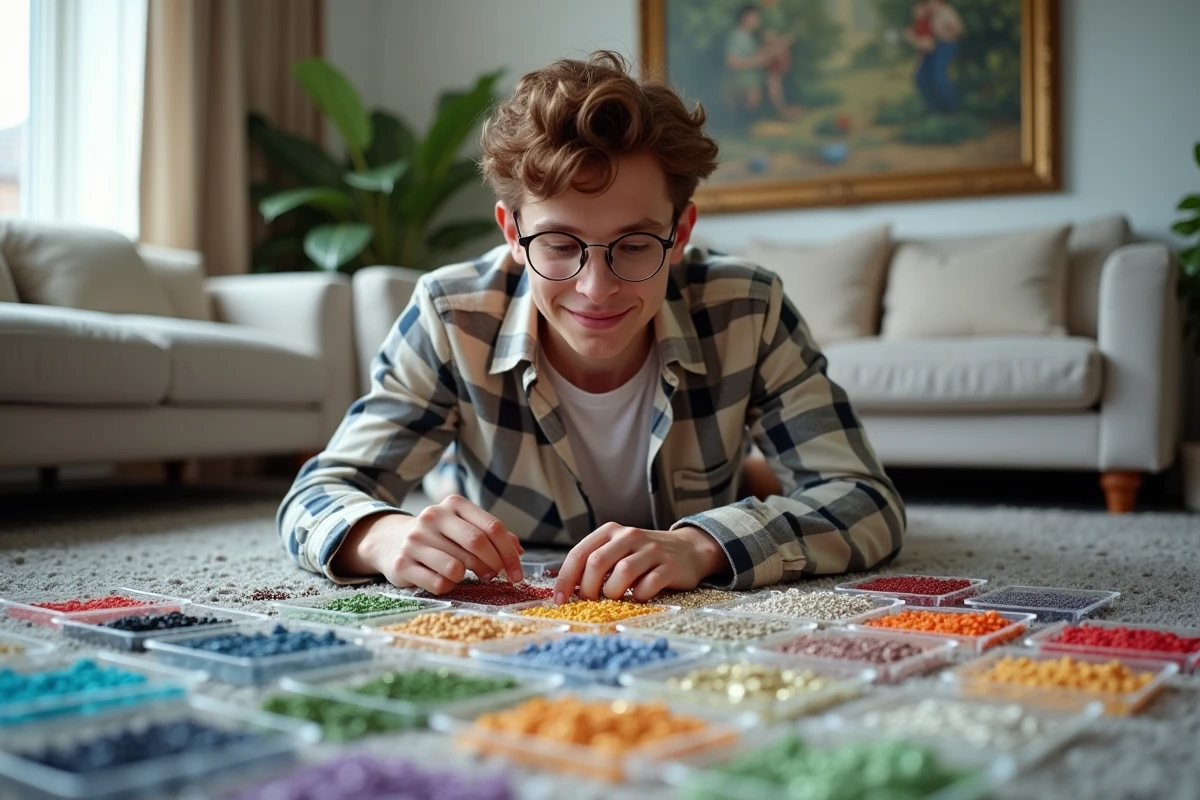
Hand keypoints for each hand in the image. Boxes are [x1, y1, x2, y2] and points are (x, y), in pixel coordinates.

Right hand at [331, 495, 523, 593]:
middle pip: (477, 544)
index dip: (510, 554)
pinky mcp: (402, 563)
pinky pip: (438, 583)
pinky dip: (447, 586)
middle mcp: (432, 517)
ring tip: (462, 574)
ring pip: (457, 567)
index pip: (492, 527)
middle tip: (495, 576)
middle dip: (493, 565)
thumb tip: (519, 551)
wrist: (389, 540)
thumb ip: (490, 536)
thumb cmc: (438, 536)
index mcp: (453, 505)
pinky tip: (442, 579)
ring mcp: (415, 540)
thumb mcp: (462, 527)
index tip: (518, 573)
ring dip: (467, 577)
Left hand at [553, 524, 726, 603]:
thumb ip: (595, 563)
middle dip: (588, 589)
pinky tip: (639, 596)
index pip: (579, 554)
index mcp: (610, 532)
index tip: (560, 600)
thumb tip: (567, 590)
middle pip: (597, 562)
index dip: (566, 579)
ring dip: (613, 593)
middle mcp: (629, 536)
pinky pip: (649, 584)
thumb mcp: (617, 551)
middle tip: (591, 602)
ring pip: (622, 573)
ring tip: (616, 598)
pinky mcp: (670, 566)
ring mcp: (651, 550)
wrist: (688, 549)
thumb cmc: (643, 555)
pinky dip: (639, 595)